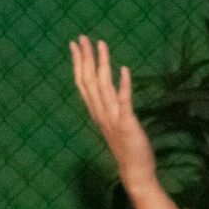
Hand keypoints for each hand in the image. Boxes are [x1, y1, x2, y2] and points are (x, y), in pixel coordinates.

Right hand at [69, 35, 156, 192]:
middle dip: (85, 58)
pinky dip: (123, 85)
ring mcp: (112, 118)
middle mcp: (100, 113)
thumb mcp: (112, 122)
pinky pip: (124, 102)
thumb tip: (106, 87)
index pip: (82, 83)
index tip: (75, 45)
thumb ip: (107, 105)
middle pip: (89, 81)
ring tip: (101, 44)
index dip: (78, 63)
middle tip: (82, 38)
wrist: (134, 171)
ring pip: (103, 87)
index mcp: (96, 111)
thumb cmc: (125, 146)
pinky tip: (124, 69)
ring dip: (102, 64)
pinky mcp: (127, 124)